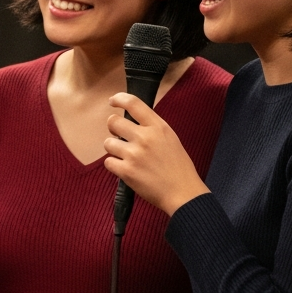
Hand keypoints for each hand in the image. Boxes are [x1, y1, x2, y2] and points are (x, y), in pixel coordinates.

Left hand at [103, 93, 209, 214]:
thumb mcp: (170, 138)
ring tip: (127, 157)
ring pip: (108, 143)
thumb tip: (132, 119)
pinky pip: (108, 162)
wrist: (183, 193)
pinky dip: (114, 166)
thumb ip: (152, 127)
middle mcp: (145, 137)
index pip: (133, 103)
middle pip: (113, 121)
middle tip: (120, 136)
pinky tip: (126, 169)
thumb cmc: (178, 167)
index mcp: (158, 127)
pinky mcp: (126, 171)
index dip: (119, 99)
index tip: (112, 101)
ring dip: (114, 149)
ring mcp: (134, 155)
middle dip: (113, 128)